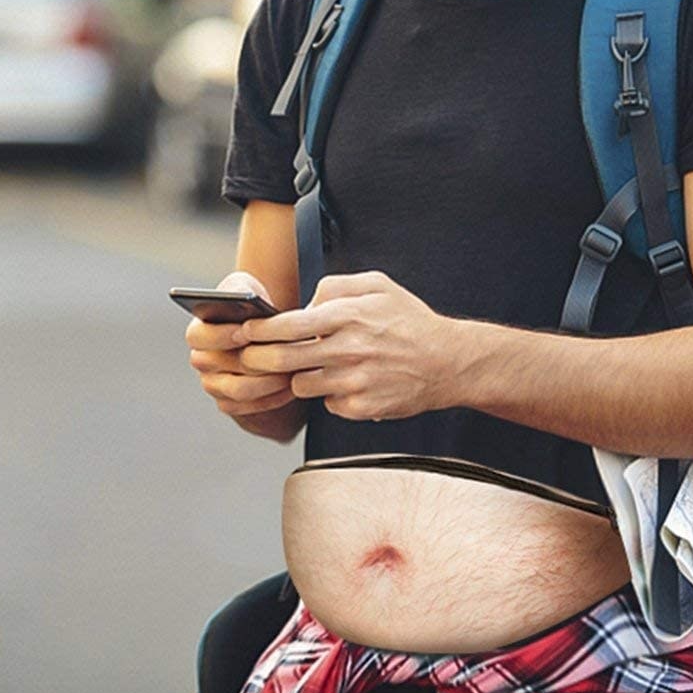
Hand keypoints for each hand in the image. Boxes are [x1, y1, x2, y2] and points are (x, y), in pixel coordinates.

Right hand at [185, 271, 295, 419]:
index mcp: (198, 332)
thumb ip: (239, 289)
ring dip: (266, 383)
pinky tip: (291, 387)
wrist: (263, 327)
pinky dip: (270, 399)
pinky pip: (247, 408)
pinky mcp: (228, 402)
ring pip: (237, 390)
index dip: (222, 335)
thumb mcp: (245, 288)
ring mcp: (212, 384)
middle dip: (252, 361)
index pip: (200, 336)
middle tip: (277, 355)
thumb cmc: (252, 305)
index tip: (246, 332)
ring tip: (289, 372)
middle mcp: (200, 360)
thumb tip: (241, 298)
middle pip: (220, 367)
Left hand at [235, 271, 459, 420]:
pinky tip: (343, 382)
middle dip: (258, 359)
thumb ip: (336, 287)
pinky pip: (327, 403)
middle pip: (283, 359)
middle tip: (249, 357)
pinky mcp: (362, 407)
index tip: (245, 331)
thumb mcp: (377, 285)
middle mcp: (349, 349)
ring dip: (298, 376)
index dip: (259, 330)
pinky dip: (328, 395)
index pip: (288, 325)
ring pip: (301, 385)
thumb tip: (305, 303)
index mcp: (348, 316)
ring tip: (309, 366)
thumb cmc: (409, 320)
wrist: (448, 361)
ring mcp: (355, 381)